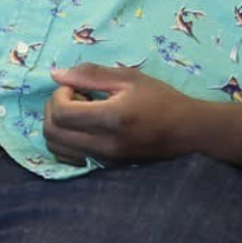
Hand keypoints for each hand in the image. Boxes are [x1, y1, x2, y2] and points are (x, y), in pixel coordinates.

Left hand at [43, 64, 194, 165]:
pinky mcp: (106, 167)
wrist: (189, 131)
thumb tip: (55, 75)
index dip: (58, 96)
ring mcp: (104, 160)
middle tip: (72, 98)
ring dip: (57, 126)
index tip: (74, 87)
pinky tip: (82, 129)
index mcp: (111, 119)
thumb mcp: (129, 78)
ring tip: (78, 113)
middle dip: (52, 110)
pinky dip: (65, 142)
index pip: (61, 113)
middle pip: (52, 133)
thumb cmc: (161, 99)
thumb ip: (90, 75)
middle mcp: (104, 145)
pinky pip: (70, 159)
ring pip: (57, 149)